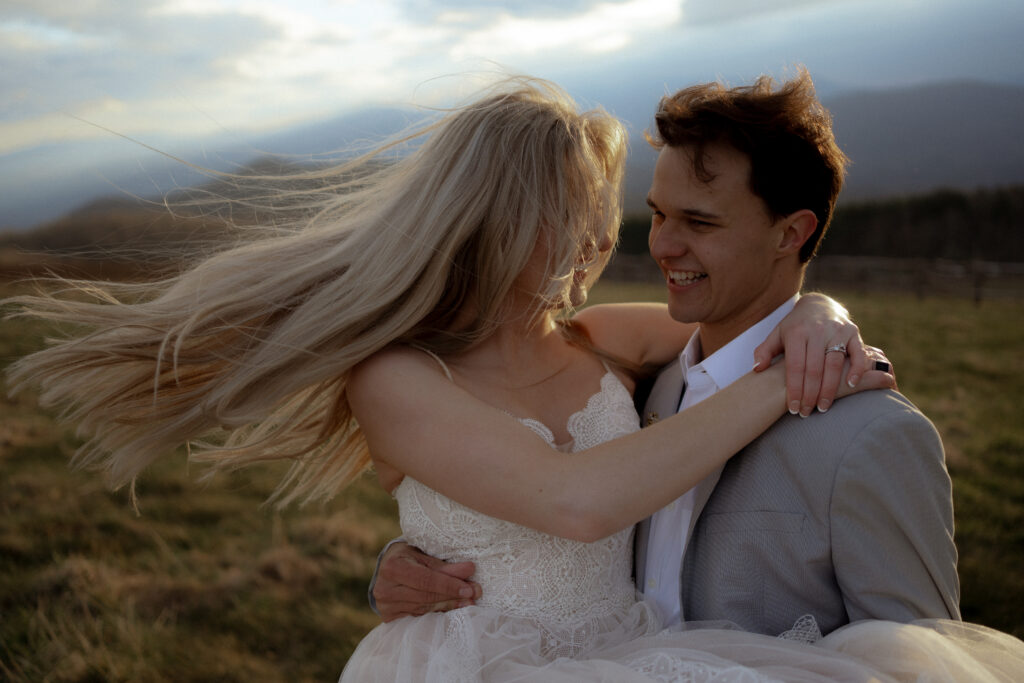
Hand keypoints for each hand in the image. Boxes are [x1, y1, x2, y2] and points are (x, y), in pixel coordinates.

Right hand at [372, 542, 481, 621]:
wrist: (386, 568)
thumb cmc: (408, 557)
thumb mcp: (424, 555)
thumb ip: (445, 566)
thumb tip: (470, 569)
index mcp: (392, 566)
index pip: (425, 580)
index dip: (448, 585)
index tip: (469, 589)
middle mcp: (385, 588)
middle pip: (425, 596)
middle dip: (452, 596)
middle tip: (474, 595)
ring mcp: (385, 606)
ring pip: (424, 609)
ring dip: (449, 606)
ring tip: (468, 603)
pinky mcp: (388, 617)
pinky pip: (418, 617)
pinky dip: (437, 613)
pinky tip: (452, 610)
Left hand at [753, 293, 892, 415]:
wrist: (818, 304)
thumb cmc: (794, 326)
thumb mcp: (776, 335)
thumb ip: (764, 351)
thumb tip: (757, 369)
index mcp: (796, 333)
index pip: (795, 366)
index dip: (794, 389)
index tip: (793, 409)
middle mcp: (817, 331)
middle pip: (814, 369)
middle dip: (810, 395)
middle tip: (806, 413)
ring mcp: (836, 331)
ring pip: (833, 365)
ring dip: (829, 389)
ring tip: (822, 407)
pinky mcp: (853, 332)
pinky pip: (857, 353)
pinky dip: (855, 369)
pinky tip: (850, 385)